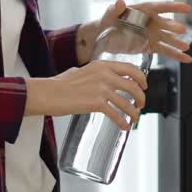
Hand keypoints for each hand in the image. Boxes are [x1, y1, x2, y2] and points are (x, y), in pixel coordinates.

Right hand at [26, 60, 147, 129]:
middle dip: (141, 97)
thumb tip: (98, 79)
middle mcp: (105, 74)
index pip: (130, 68)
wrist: (48, 93)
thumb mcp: (79, 71)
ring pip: (127, 102)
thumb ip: (92, 74)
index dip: (141, 78)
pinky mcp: (96, 103)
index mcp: (102, 65)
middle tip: (140, 104)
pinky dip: (123, 122)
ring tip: (135, 118)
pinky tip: (125, 127)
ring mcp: (102, 88)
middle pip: (133, 86)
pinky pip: (116, 114)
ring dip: (134, 112)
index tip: (144, 85)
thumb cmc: (59, 84)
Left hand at [97, 0, 191, 63]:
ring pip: (168, 39)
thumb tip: (120, 2)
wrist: (103, 35)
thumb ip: (116, 9)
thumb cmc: (107, 20)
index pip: (161, 7)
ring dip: (177, 43)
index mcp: (144, 10)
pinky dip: (176, 55)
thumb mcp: (110, 12)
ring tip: (186, 47)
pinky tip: (186, 59)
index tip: (187, 8)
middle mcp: (151, 22)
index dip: (175, 7)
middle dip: (174, 27)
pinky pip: (165, 51)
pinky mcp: (150, 46)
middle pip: (165, 24)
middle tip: (182, 30)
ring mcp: (152, 35)